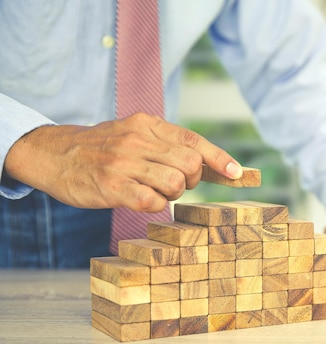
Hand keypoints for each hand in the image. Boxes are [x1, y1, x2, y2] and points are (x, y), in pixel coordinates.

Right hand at [4, 113, 241, 211]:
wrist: (55, 154)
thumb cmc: (105, 150)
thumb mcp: (136, 135)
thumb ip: (170, 146)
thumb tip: (218, 166)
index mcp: (147, 124)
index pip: (194, 141)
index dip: (219, 159)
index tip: (237, 174)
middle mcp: (138, 140)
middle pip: (190, 164)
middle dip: (192, 180)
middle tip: (176, 183)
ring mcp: (124, 163)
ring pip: (174, 183)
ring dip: (172, 193)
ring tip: (155, 190)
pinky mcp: (111, 186)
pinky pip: (152, 201)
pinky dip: (155, 205)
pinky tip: (142, 200)